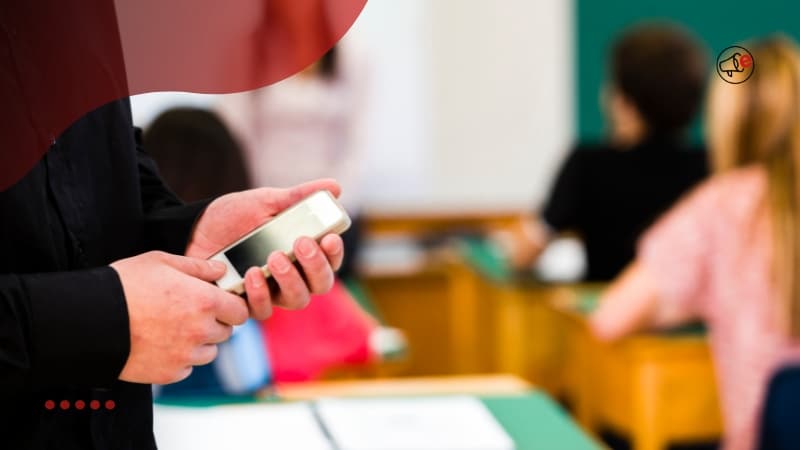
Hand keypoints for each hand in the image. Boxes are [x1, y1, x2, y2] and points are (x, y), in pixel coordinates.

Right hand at [111, 251, 248, 383]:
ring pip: (209, 352)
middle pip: (226, 332)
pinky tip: (161, 344)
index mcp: (204, 301)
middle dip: (214, 322)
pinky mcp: (170, 373)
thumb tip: (221, 271)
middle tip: (189, 313)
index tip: (219, 302)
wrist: (89, 320)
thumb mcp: (161, 262)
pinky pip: (187, 368)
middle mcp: (200, 331)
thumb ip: (197, 266)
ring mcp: (186, 355)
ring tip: (173, 328)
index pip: (240, 311)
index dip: (231, 305)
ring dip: (199, 342)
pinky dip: (180, 358)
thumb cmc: (124, 285)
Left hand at [185, 179, 344, 319]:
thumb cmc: (235, 215)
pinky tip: (251, 273)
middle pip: (320, 285)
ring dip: (291, 280)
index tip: (328, 238)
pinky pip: (263, 310)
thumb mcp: (266, 201)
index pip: (331, 260)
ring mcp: (272, 292)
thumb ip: (299, 197)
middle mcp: (294, 276)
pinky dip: (261, 294)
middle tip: (301, 244)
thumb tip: (334, 187)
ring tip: (274, 257)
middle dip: (316, 266)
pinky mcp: (248, 304)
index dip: (334, 252)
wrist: (194, 229)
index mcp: (304, 253)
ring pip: (297, 300)